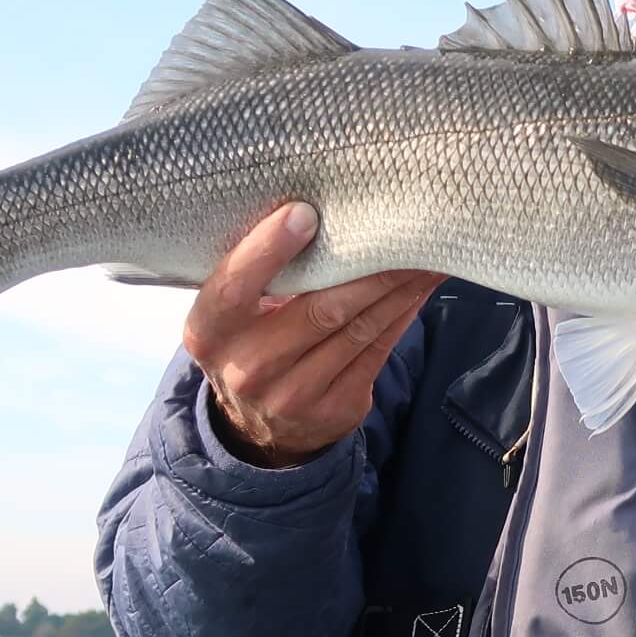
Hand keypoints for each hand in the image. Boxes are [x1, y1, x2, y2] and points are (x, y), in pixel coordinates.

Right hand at [184, 203, 445, 467]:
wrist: (260, 426)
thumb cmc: (251, 341)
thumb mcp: (232, 314)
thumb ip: (257, 274)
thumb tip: (316, 210)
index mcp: (209, 332)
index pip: (234, 287)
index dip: (268, 249)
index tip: (305, 212)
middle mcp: (247, 367)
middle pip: (320, 308)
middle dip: (371, 267)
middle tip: (405, 227)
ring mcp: (293, 395)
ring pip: (358, 329)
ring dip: (398, 287)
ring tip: (426, 253)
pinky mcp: (336, 408)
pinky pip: (378, 350)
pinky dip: (403, 313)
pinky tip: (419, 287)